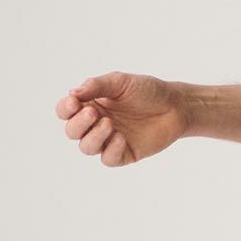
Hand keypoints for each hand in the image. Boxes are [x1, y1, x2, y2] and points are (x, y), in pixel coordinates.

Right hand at [55, 71, 184, 166]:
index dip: (65, 108)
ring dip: (93, 137)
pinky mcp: (125, 153)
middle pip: (72, 131)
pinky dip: (111, 149)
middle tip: (93, 113)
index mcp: (91, 104)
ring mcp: (109, 140)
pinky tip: (120, 137)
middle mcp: (96, 124)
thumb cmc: (147, 91)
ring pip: (87, 148)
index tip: (74, 101)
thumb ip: (97, 86)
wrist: (175, 105)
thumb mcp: (121, 82)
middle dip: (78, 124)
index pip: (66, 111)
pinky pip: (109, 159)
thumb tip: (73, 92)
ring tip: (109, 124)